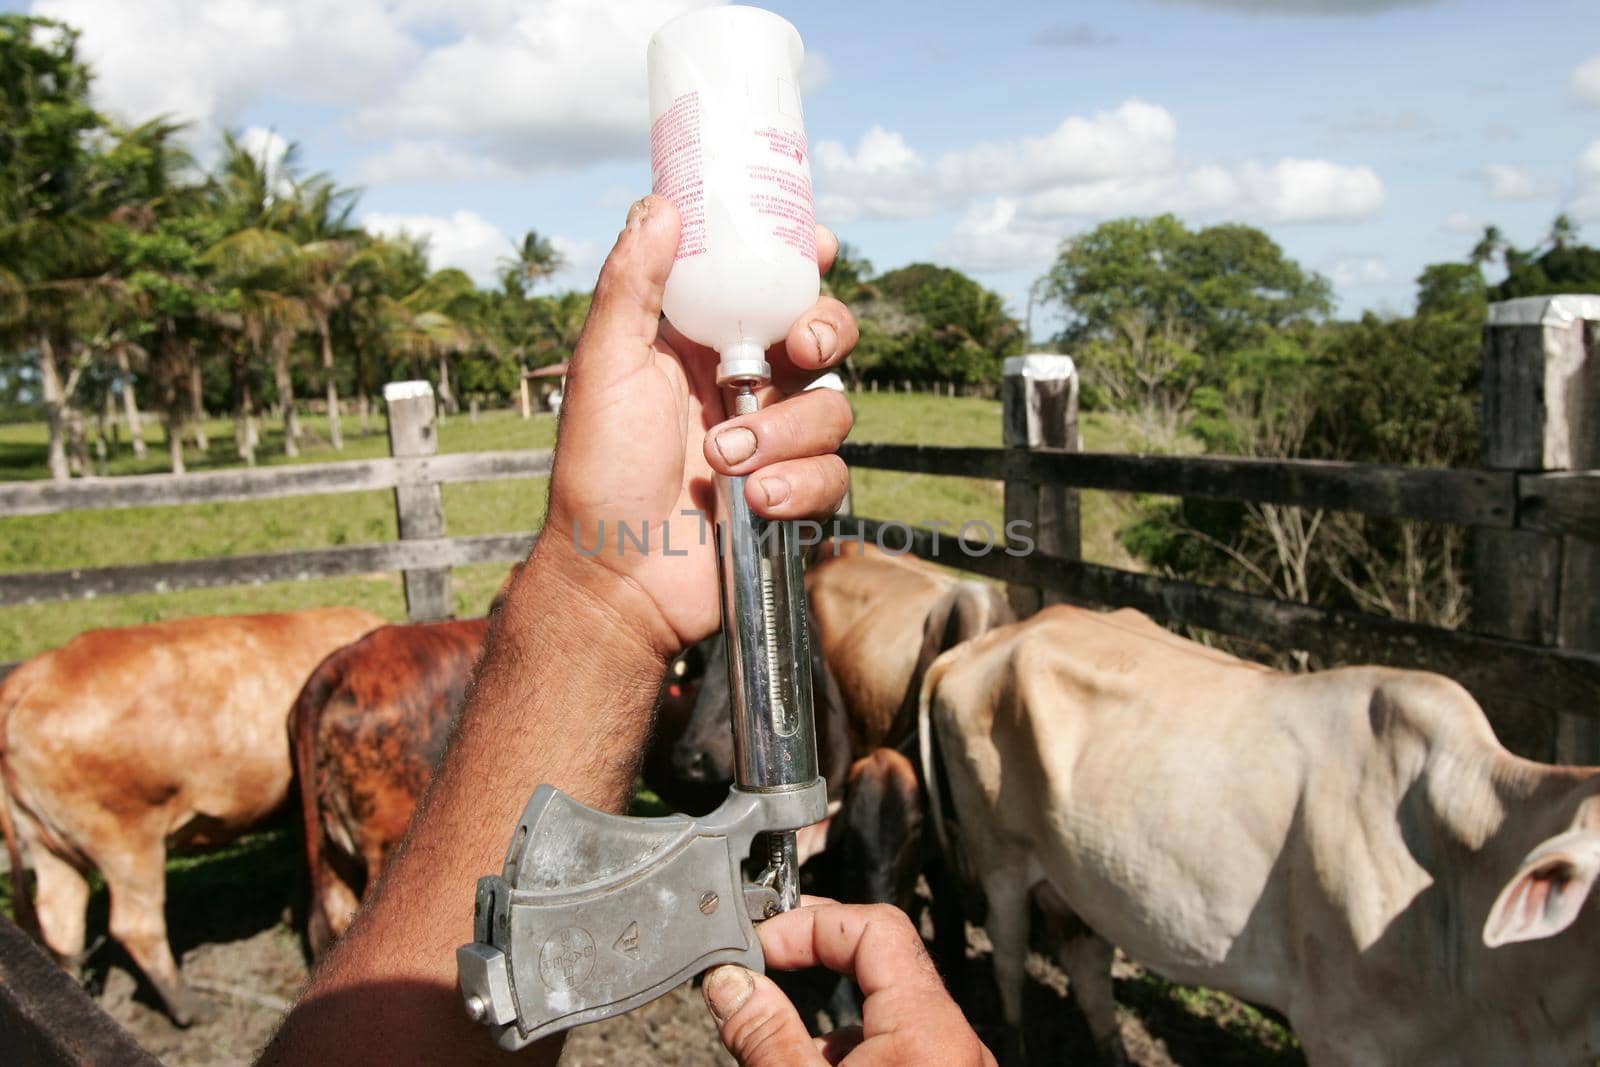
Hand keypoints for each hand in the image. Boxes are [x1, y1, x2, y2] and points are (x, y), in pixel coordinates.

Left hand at [535, 195, 856, 654]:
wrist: (617, 575)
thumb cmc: (597, 470)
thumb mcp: (605, 365)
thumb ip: (632, 285)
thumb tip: (660, 204)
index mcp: (701, 345)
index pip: (766, 287)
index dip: (801, 262)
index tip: (820, 247)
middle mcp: (746, 386)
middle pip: (824, 337)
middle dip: (824, 332)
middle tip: (799, 348)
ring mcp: (775, 443)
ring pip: (834, 407)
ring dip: (785, 431)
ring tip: (727, 460)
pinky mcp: (795, 497)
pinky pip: (835, 476)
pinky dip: (798, 485)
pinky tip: (754, 501)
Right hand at [702, 902, 994, 1066]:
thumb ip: (764, 1035)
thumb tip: (728, 982)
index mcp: (928, 1030)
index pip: (875, 926)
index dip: (809, 925)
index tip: (758, 948)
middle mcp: (954, 1044)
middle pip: (881, 964)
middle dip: (812, 964)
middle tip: (756, 972)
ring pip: (885, 1016)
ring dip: (826, 1023)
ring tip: (773, 1047)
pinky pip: (898, 1053)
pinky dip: (850, 1055)